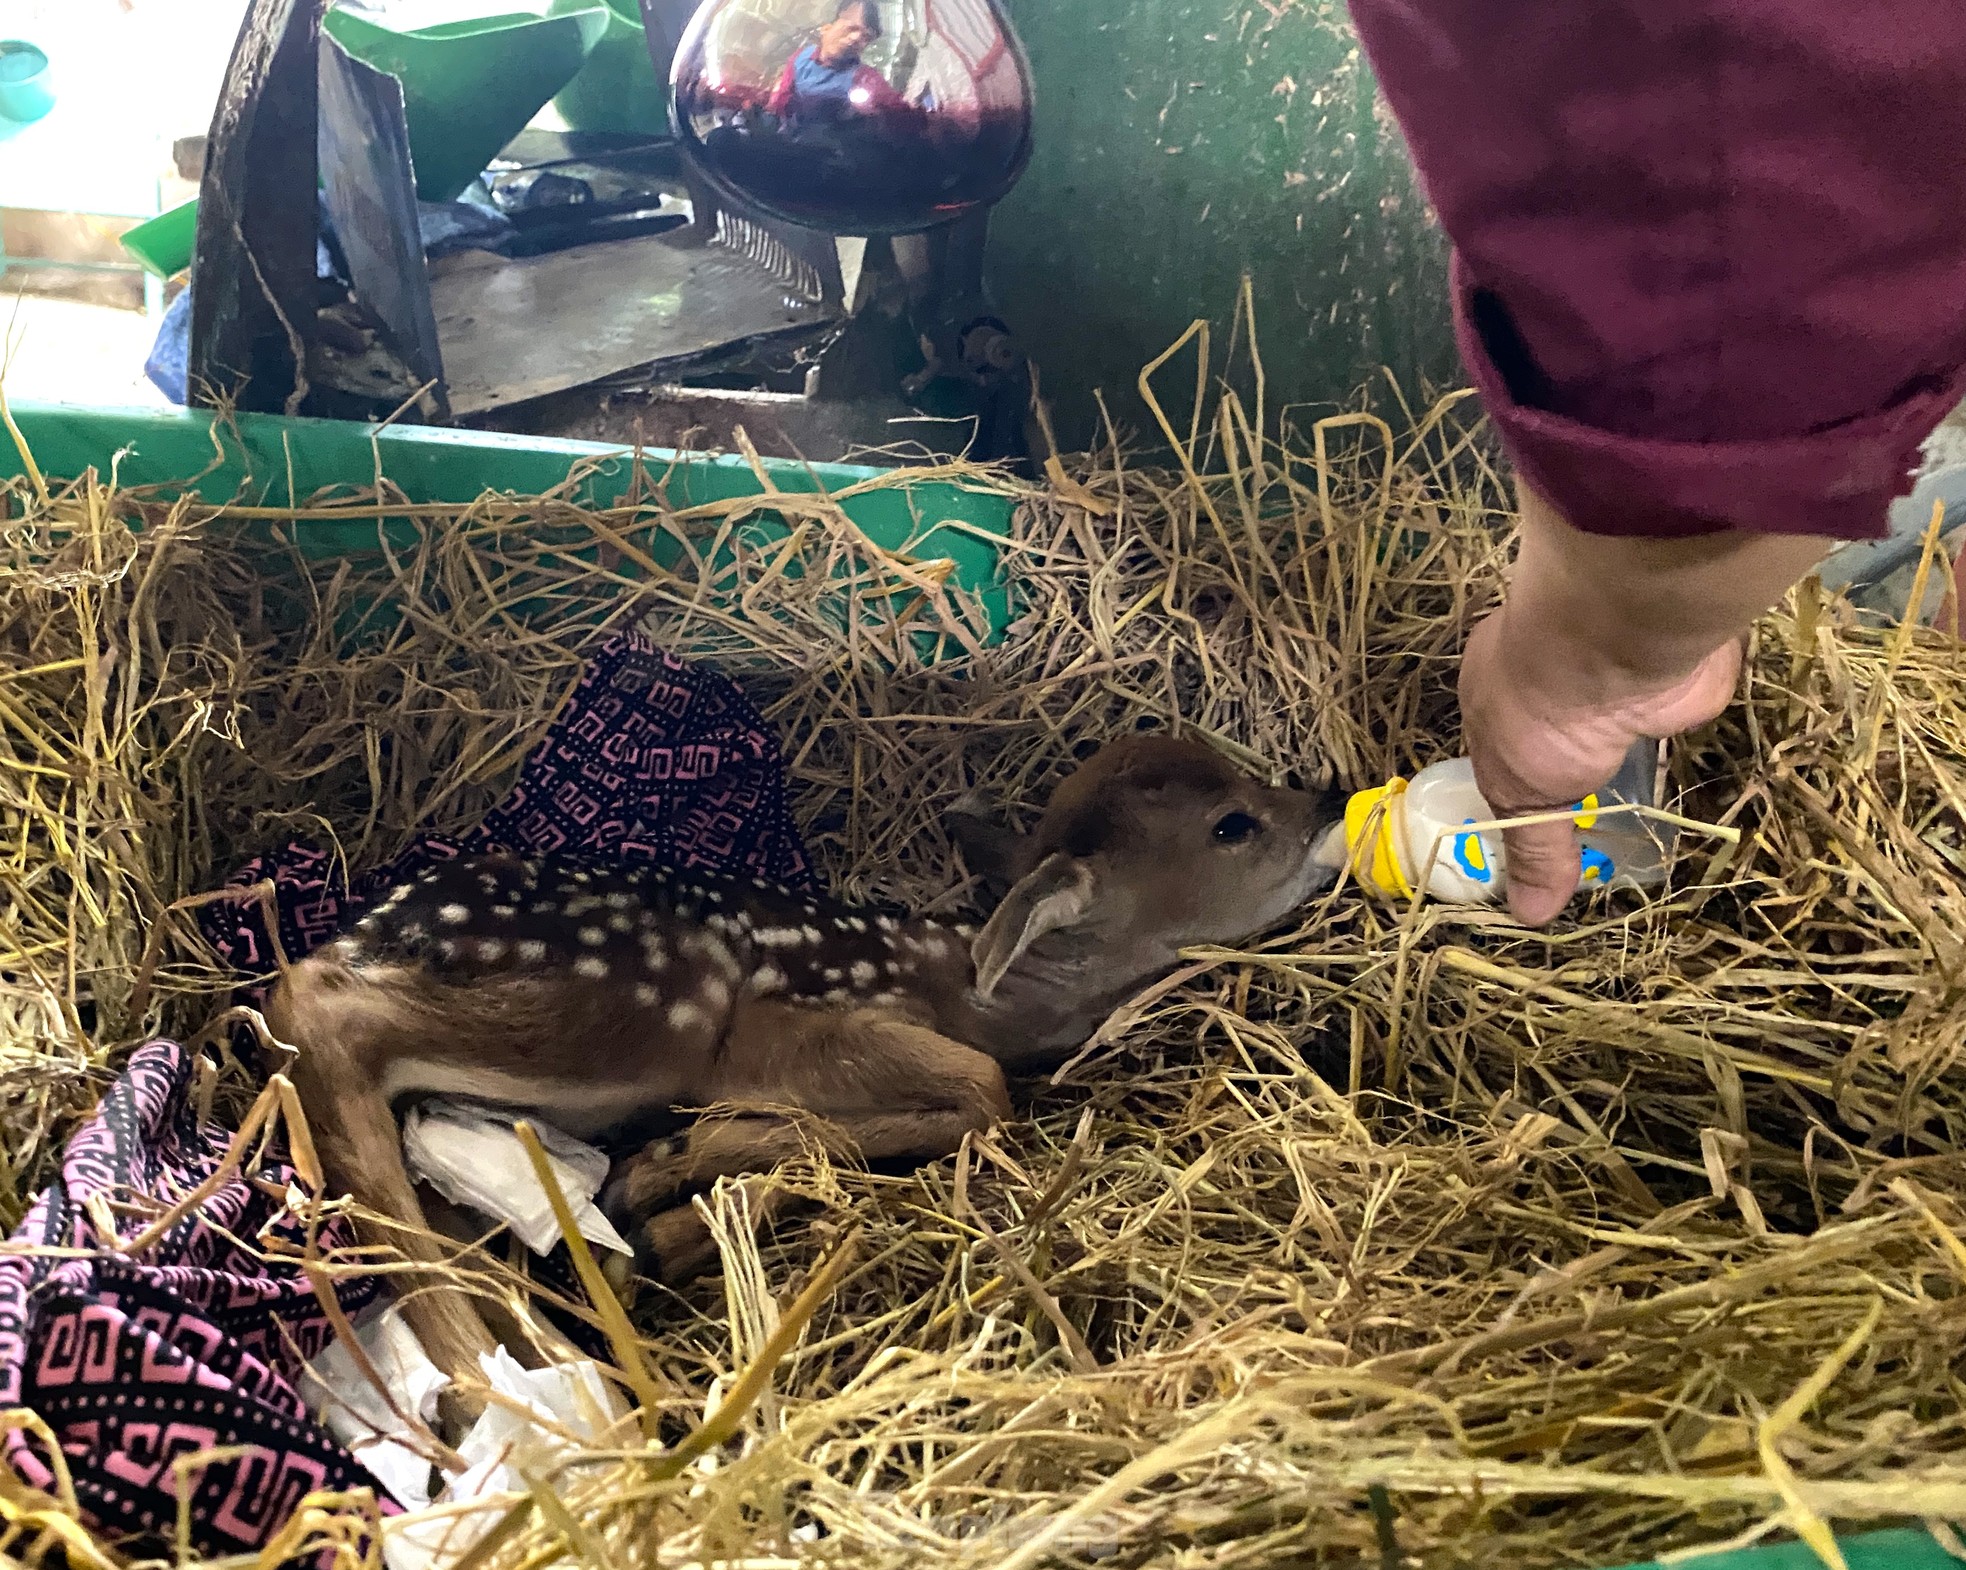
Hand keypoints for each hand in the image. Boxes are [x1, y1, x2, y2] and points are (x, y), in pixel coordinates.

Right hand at [1458, 609, 1741, 923]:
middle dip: (1581, 780)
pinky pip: (1673, 713)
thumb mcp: (1522, 797)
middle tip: (1603, 841)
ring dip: (1633, 760)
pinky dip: (1678, 738)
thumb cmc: (1539, 716)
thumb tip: (1527, 915)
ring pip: (1619, 724)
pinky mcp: (1671, 672)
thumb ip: (1533, 850)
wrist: (1614, 646)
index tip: (1546, 832)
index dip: (1525, 790)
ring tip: (1653, 821)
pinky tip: (1691, 778)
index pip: (1505, 750)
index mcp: (1495, 691)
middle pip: (1563, 738)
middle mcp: (1550, 672)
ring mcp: (1613, 669)